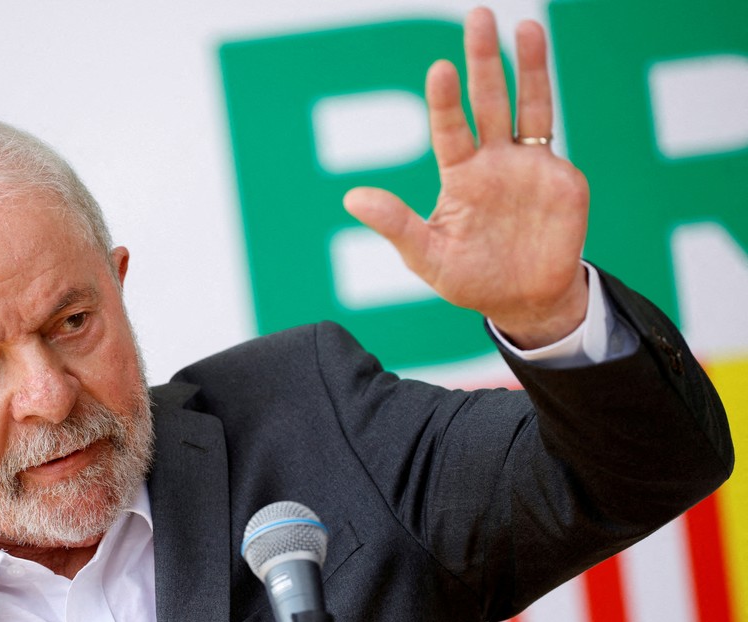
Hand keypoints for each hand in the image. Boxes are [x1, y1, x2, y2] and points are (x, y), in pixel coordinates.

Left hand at [343, 7, 588, 348]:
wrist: (524, 302)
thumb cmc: (470, 278)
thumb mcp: (427, 257)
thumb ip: (396, 225)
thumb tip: (350, 197)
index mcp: (460, 175)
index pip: (449, 129)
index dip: (445, 101)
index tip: (440, 69)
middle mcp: (493, 161)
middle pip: (488, 101)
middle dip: (484, 60)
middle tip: (478, 16)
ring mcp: (528, 165)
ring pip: (528, 106)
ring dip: (528, 66)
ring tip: (523, 26)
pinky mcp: (561, 178)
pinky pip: (553, 141)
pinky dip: (548, 109)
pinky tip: (538, 78)